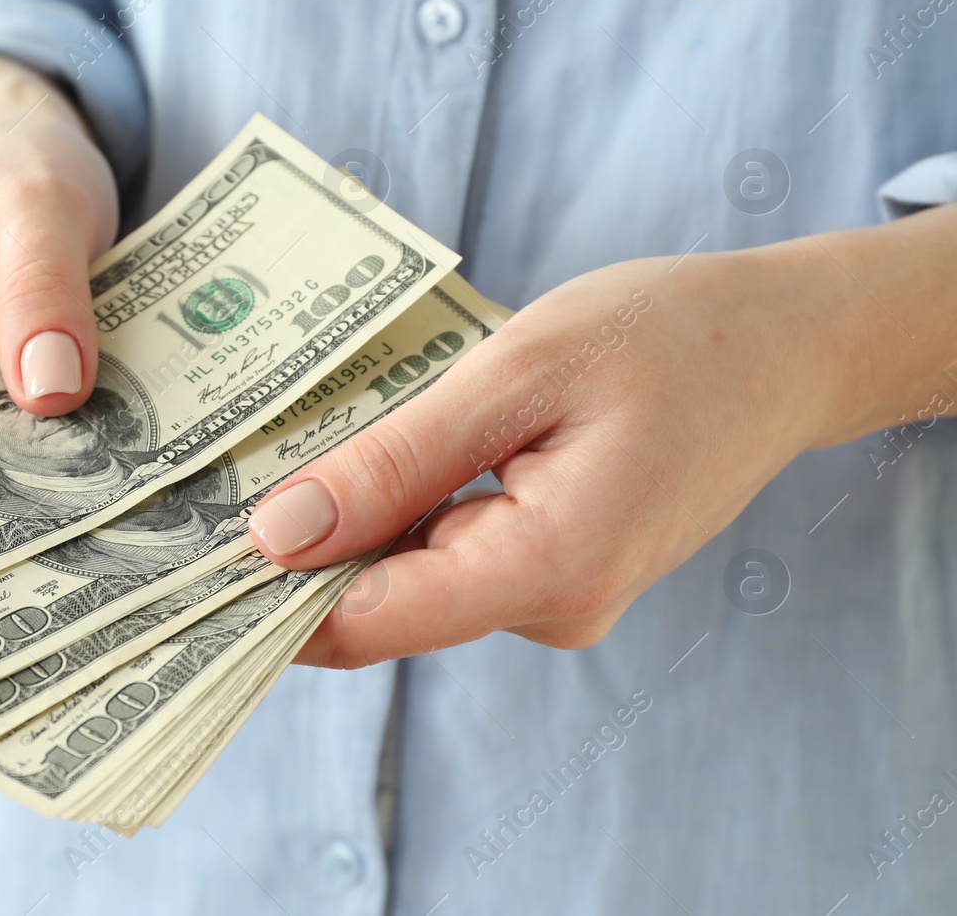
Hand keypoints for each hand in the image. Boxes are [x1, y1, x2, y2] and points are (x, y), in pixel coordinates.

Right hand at [0, 54, 116, 415]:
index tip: (73, 437)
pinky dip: (31, 422)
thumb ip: (44, 289)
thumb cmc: (19, 166)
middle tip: (97, 449)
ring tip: (95, 437)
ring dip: (27, 436)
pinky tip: (82, 424)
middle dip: (12, 434)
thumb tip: (49, 395)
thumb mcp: (43, 205)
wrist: (23, 158)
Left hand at [246, 238, 889, 666]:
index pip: (365, 621)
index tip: (176, 561)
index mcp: (545, 568)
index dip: (263, 598)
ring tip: (291, 443)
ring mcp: (555, 595)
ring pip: (410, 573)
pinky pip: (450, 551)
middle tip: (205, 478)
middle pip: (379, 601)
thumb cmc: (665, 336)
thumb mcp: (515, 373)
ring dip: (352, 518)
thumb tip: (278, 536)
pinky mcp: (553, 568)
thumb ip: (395, 462)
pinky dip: (403, 508)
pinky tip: (380, 448)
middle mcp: (549, 607)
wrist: (783, 344)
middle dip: (297, 546)